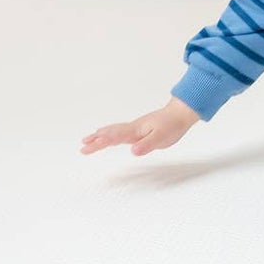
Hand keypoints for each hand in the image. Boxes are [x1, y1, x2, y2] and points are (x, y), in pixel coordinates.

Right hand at [79, 99, 197, 156]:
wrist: (182, 113)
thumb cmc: (173, 124)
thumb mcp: (162, 137)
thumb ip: (147, 144)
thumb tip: (132, 151)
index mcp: (136, 130)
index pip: (115, 136)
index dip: (102, 142)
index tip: (88, 146)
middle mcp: (133, 128)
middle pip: (111, 133)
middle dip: (96, 140)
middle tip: (82, 146)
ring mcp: (136, 128)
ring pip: (114, 131)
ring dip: (101, 136)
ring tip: (87, 141)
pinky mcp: (140, 129)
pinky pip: (121, 132)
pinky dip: (110, 134)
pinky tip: (108, 137)